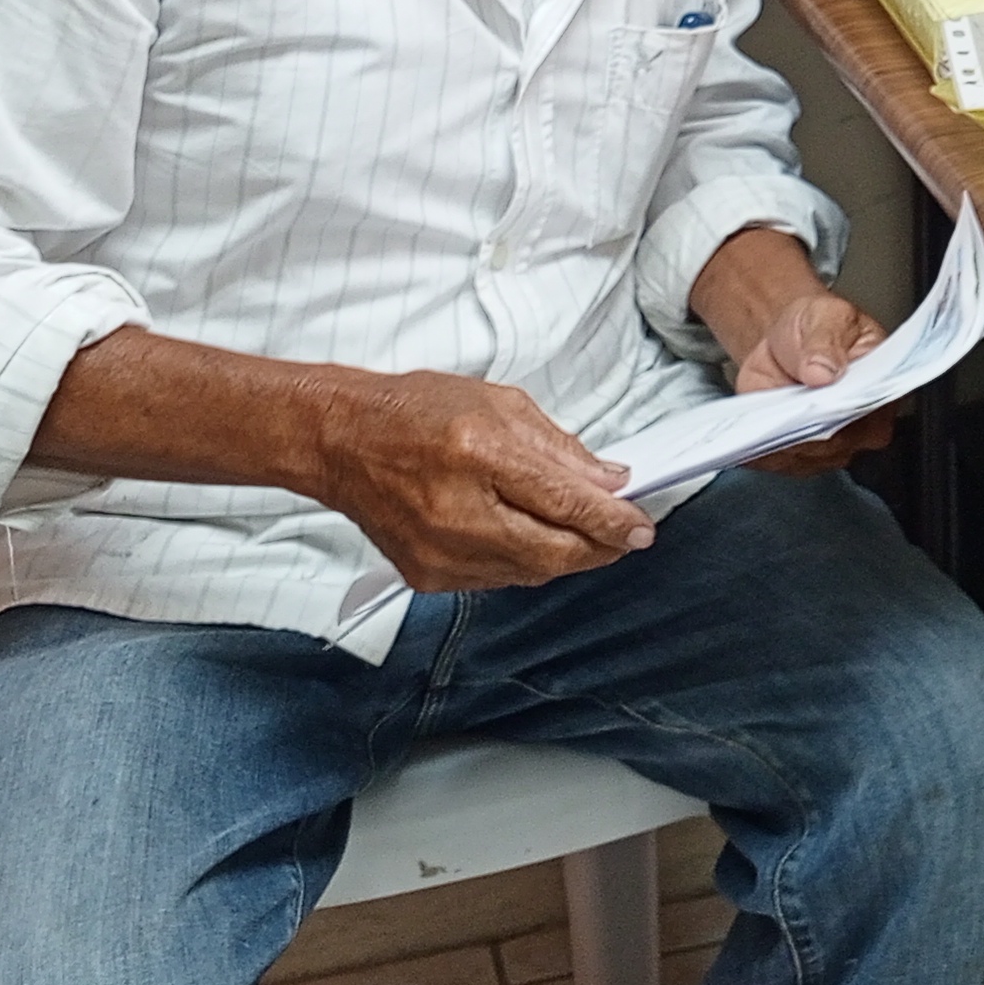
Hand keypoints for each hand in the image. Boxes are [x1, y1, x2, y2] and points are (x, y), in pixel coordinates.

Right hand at [303, 368, 655, 590]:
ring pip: (528, 573)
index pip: (563, 502)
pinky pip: (496, 579)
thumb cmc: (416, 412)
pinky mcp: (428, 576)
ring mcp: (439, 553)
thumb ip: (558, 448)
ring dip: (564, 556)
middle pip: (552, 552)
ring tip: (584, 534)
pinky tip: (532, 539)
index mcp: (478, 454)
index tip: (642, 526)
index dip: (611, 520)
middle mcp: (456, 512)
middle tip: (626, 535)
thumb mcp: (499, 404)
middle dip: (598, 547)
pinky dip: (524, 561)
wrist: (341, 440)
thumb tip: (607, 482)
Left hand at [726, 285, 895, 477]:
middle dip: (808, 431)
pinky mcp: (798, 452)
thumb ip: (826, 341)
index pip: (870, 413)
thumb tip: (823, 369)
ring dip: (781, 443)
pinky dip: (761, 451)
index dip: (842, 412)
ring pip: (805, 457)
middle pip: (837, 442)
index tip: (818, 404)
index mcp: (882, 389)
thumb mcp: (827, 315)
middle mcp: (862, 425)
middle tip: (784, 412)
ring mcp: (830, 445)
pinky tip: (750, 433)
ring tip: (763, 420)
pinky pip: (778, 461)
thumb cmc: (818, 326)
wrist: (787, 338)